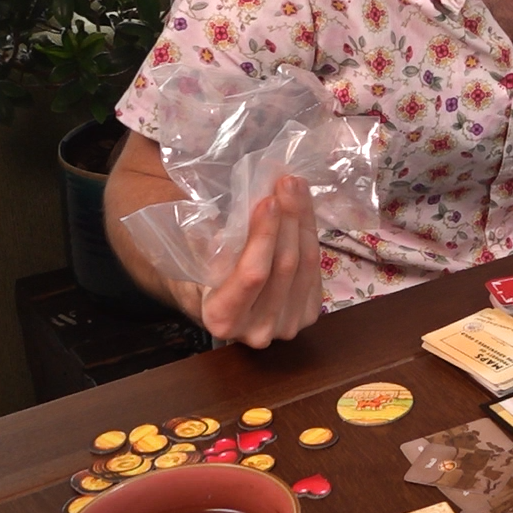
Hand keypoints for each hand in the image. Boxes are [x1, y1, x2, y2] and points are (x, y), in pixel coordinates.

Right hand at [166, 175, 324, 347]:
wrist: (220, 305)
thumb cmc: (203, 275)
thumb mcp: (196, 259)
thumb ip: (215, 240)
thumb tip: (245, 206)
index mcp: (222, 319)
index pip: (253, 274)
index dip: (263, 235)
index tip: (268, 199)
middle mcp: (258, 330)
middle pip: (285, 266)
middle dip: (289, 218)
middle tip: (287, 182)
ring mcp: (287, 326)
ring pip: (306, 265)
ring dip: (304, 220)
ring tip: (297, 187)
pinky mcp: (308, 315)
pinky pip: (315, 269)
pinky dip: (310, 235)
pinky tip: (304, 210)